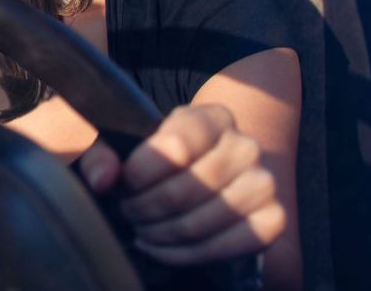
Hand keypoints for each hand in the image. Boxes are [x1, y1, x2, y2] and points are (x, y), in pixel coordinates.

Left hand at [78, 104, 285, 265]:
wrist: (195, 175)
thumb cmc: (151, 156)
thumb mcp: (122, 142)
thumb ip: (98, 153)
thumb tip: (104, 179)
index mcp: (210, 118)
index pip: (177, 145)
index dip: (142, 171)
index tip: (124, 182)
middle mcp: (245, 145)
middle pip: (190, 187)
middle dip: (148, 207)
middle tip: (128, 212)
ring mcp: (264, 183)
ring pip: (209, 219)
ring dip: (166, 233)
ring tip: (143, 230)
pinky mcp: (272, 220)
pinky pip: (232, 244)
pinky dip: (190, 253)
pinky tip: (164, 248)